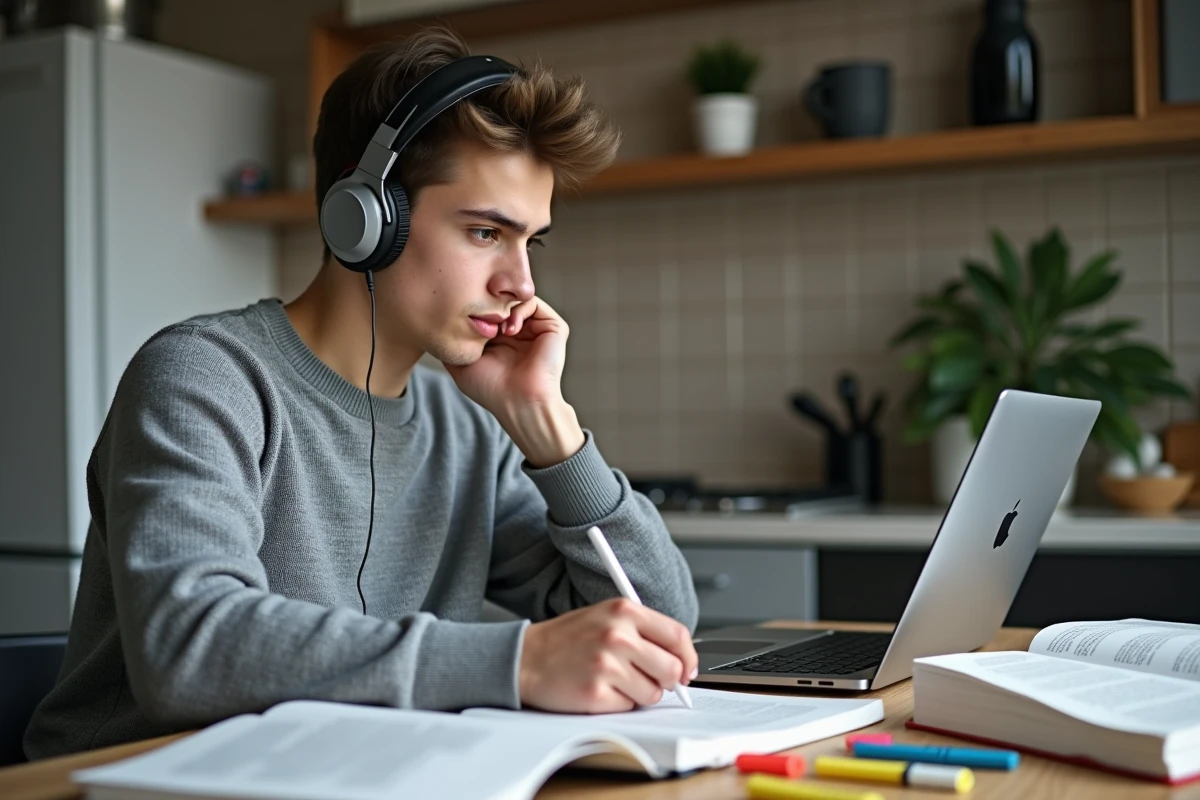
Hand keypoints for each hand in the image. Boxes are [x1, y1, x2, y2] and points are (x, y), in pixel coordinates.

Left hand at [446, 295, 566, 411]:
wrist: (519, 401)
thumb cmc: (491, 389)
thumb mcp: (461, 364)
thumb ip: (453, 344)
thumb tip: (442, 326)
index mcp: (501, 340)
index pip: (487, 309)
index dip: (475, 308)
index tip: (465, 317)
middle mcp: (520, 333)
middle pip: (501, 301)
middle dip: (489, 305)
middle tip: (481, 318)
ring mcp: (536, 329)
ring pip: (516, 299)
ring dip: (503, 308)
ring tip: (498, 329)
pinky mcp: (553, 327)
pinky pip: (533, 302)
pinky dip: (519, 309)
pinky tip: (510, 329)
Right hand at [518, 598, 698, 713]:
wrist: (526, 658)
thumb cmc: (567, 639)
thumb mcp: (606, 617)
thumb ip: (643, 632)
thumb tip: (681, 662)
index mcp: (624, 611)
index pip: (678, 636)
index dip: (688, 658)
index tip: (687, 670)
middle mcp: (618, 635)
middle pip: (672, 669)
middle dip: (665, 680)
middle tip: (645, 677)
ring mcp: (607, 665)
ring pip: (653, 693)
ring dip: (639, 692)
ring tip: (613, 679)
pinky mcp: (596, 693)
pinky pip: (629, 707)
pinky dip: (618, 703)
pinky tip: (599, 688)